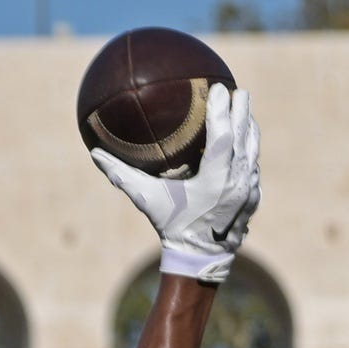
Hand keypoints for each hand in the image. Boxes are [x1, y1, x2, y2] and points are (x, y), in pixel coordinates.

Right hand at [92, 81, 259, 282]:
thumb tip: (95, 153)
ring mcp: (249, 191)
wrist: (200, 259)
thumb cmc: (171, 226)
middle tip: (237, 90)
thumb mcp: (147, 201)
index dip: (221, 110)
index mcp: (215, 181)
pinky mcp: (253, 199)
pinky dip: (248, 149)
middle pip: (244, 137)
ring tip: (243, 107)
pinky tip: (244, 138)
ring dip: (248, 127)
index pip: (223, 137)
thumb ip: (123, 176)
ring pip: (252, 151)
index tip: (216, 88)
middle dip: (241, 111)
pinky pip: (253, 167)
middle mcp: (237, 183)